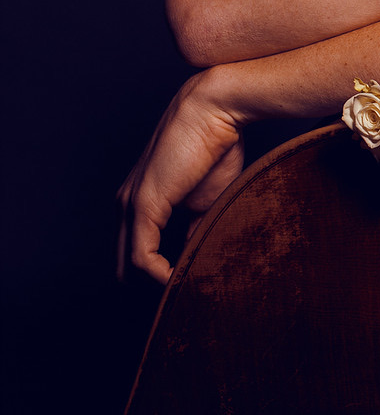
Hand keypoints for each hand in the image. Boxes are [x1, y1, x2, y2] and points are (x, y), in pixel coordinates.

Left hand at [118, 69, 248, 282]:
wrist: (216, 110)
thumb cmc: (216, 145)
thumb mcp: (209, 196)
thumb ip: (198, 225)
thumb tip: (199, 253)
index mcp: (144, 201)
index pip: (140, 249)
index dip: (159, 272)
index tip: (184, 287)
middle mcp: (129, 205)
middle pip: (126, 262)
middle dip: (150, 286)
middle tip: (180, 304)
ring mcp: (131, 206)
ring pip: (129, 263)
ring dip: (154, 285)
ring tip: (181, 299)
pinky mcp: (143, 205)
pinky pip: (141, 255)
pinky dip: (158, 275)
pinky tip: (177, 282)